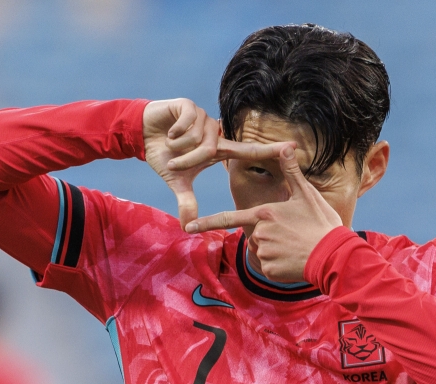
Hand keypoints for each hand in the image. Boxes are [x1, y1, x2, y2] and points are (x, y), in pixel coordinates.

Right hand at [142, 99, 289, 227]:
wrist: (141, 134)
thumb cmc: (163, 155)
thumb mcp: (176, 180)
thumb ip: (186, 200)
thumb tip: (187, 226)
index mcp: (218, 148)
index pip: (249, 150)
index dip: (270, 150)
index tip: (293, 148)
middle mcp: (215, 132)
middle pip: (211, 151)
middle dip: (189, 160)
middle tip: (174, 161)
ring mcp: (203, 118)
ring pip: (197, 139)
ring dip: (179, 147)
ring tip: (170, 144)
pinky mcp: (189, 106)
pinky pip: (187, 125)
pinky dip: (174, 133)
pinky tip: (168, 132)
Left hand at [185, 146, 342, 281]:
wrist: (334, 255)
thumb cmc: (321, 223)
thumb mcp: (306, 194)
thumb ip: (291, 172)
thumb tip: (287, 146)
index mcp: (264, 213)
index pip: (228, 219)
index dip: (206, 223)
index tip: (188, 227)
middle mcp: (259, 233)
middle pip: (255, 234)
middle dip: (270, 235)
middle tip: (293, 234)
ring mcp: (263, 253)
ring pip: (262, 251)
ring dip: (275, 250)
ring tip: (296, 246)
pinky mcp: (270, 270)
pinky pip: (268, 266)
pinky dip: (279, 265)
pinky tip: (295, 259)